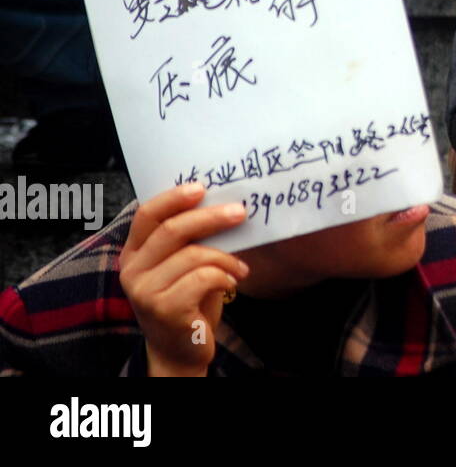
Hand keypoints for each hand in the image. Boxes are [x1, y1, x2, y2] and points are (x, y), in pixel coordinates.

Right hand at [118, 182, 249, 376]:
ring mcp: (144, 291)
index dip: (174, 197)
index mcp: (134, 252)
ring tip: (241, 268)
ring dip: (226, 257)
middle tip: (240, 212)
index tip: (202, 187)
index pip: (147, 215)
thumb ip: (190, 239)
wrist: (181, 350)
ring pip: (193, 255)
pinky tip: (231, 283)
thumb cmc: (189, 300)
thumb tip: (223, 203)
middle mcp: (132, 270)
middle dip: (211, 217)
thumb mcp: (184, 264)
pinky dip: (224, 276)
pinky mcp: (163, 309)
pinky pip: (203, 278)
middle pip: (172, 230)